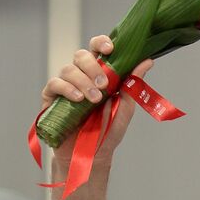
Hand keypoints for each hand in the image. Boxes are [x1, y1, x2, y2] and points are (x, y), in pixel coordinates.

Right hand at [41, 35, 152, 166]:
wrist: (93, 156)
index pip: (97, 49)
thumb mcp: (124, 108)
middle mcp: (80, 76)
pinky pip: (55, 84)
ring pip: (69, 69)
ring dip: (83, 81)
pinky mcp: (51, 98)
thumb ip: (133, 84)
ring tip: (94, 100)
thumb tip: (148, 61)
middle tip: (105, 85)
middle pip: (81, 55)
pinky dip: (67, 89)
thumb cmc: (108, 131)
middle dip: (93, 67)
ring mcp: (65, 85)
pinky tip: (78, 99)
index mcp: (98, 73)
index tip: (110, 49)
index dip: (101, 43)